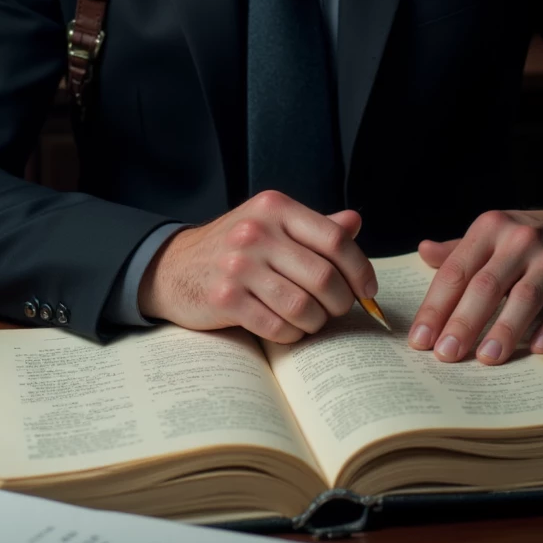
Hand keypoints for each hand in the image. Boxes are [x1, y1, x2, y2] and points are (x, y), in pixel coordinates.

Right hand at [137, 190, 376, 342]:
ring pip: (303, 306)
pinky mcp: (224, 299)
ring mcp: (238, 265)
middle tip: (337, 310)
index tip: (368, 290)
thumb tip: (355, 223)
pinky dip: (291, 334)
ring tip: (312, 320)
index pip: (335, 239)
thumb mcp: (271, 224)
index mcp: (274, 208)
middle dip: (340, 302)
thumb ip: (313, 226)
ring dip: (316, 322)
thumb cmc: (234, 247)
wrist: (174, 266)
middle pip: (323, 276)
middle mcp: (256, 231)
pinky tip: (288, 328)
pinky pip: (277, 327)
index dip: (360, 269)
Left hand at [407, 200, 542, 364]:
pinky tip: (537, 349)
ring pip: (524, 298)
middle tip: (446, 353)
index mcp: (491, 228)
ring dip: (504, 331)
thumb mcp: (492, 233)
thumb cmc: (528, 236)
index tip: (421, 337)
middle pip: (486, 286)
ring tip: (487, 357)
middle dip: (463, 323)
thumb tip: (423, 251)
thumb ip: (458, 250)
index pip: (456, 270)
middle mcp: (520, 240)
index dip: (436, 306)